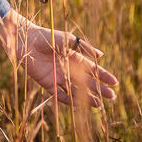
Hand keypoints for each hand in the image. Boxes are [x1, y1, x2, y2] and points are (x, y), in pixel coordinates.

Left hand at [0, 11, 119, 108]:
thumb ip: (83, 48)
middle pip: (87, 82)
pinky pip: (59, 94)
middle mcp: (68, 69)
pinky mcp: (47, 83)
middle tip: (112, 97)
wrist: (26, 40)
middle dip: (99, 89)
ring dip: (87, 98)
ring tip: (99, 104)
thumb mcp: (68, 40)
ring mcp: (58, 77)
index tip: (115, 83)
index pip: (92, 70)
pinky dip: (68, 100)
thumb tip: (101, 56)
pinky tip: (79, 105)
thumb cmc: (47, 36)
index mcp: (74, 58)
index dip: (104, 76)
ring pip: (75, 90)